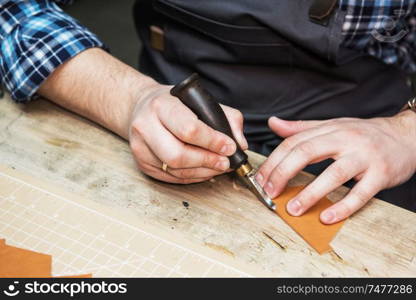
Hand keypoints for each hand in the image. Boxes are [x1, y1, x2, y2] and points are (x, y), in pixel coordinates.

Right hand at [129, 82, 247, 183]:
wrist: (141, 107)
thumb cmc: (174, 104)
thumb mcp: (200, 100)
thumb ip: (227, 118)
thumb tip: (240, 143)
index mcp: (161, 105)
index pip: (189, 129)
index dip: (213, 142)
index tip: (230, 147)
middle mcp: (145, 126)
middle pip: (178, 155)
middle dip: (207, 161)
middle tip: (225, 162)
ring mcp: (140, 147)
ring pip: (175, 169)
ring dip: (202, 172)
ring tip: (218, 167)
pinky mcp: (142, 163)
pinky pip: (171, 177)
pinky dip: (192, 177)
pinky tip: (204, 170)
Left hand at [256, 111, 415, 223]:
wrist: (406, 136)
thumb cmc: (364, 133)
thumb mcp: (332, 125)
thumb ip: (301, 128)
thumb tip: (273, 123)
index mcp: (329, 129)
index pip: (294, 143)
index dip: (274, 161)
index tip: (261, 178)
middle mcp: (345, 140)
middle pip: (307, 153)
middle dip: (283, 174)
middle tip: (270, 192)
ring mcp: (364, 157)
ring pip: (333, 174)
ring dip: (310, 193)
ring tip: (293, 209)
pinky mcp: (381, 174)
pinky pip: (360, 194)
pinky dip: (343, 207)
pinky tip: (326, 217)